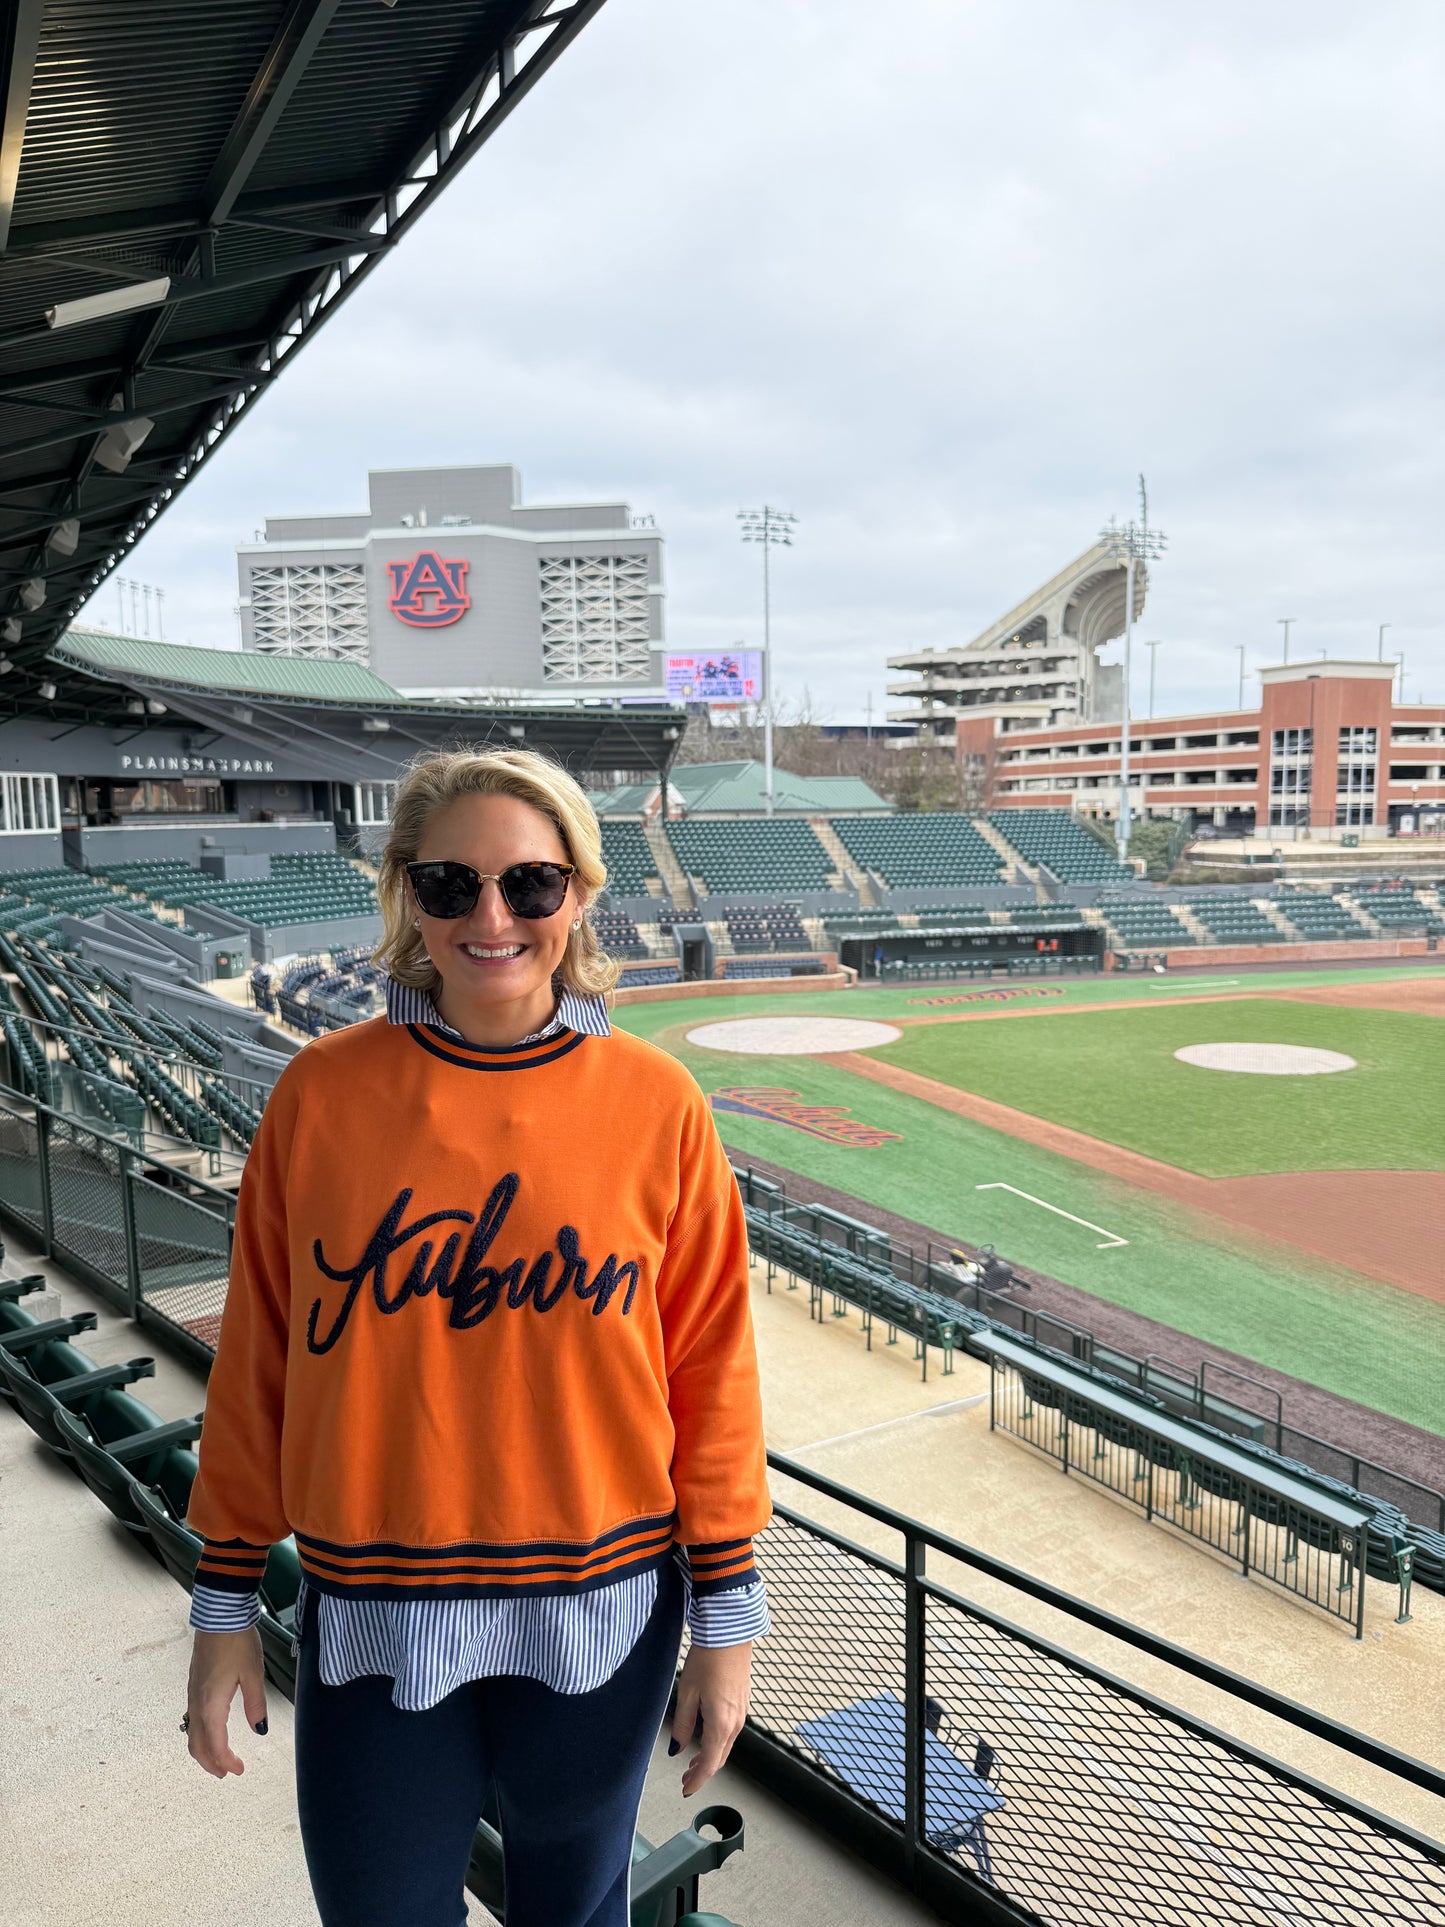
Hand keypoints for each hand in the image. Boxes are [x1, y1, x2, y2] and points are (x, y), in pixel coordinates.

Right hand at [186, 1628, 267, 1778]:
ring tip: (219, 1758)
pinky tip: (212, 1731)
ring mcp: (192, 1694)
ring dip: (204, 1750)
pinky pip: (192, 1718)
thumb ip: (256, 1705)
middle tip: (227, 1773)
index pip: (215, 1745)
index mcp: (211, 1705)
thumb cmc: (237, 1642)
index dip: (226, 1762)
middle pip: (197, 1745)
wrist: (219, 1616)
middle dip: (210, 1763)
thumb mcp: (253, 1674)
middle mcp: (197, 1703)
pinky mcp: (194, 1684)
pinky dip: (200, 1734)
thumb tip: (259, 1730)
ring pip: (192, 1732)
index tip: (239, 1770)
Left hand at [669, 1642, 751, 1797]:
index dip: (697, 1780)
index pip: (710, 1764)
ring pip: (726, 1743)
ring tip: (693, 1761)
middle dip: (703, 1770)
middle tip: (686, 1778)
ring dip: (711, 1756)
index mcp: (721, 1724)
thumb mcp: (687, 1693)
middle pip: (720, 1756)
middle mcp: (736, 1722)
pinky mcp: (743, 1700)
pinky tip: (707, 1736)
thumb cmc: (707, 1660)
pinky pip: (732, 1729)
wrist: (729, 1634)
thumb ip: (683, 1725)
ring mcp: (742, 1711)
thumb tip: (678, 1748)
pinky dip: (719, 1740)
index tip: (686, 1790)